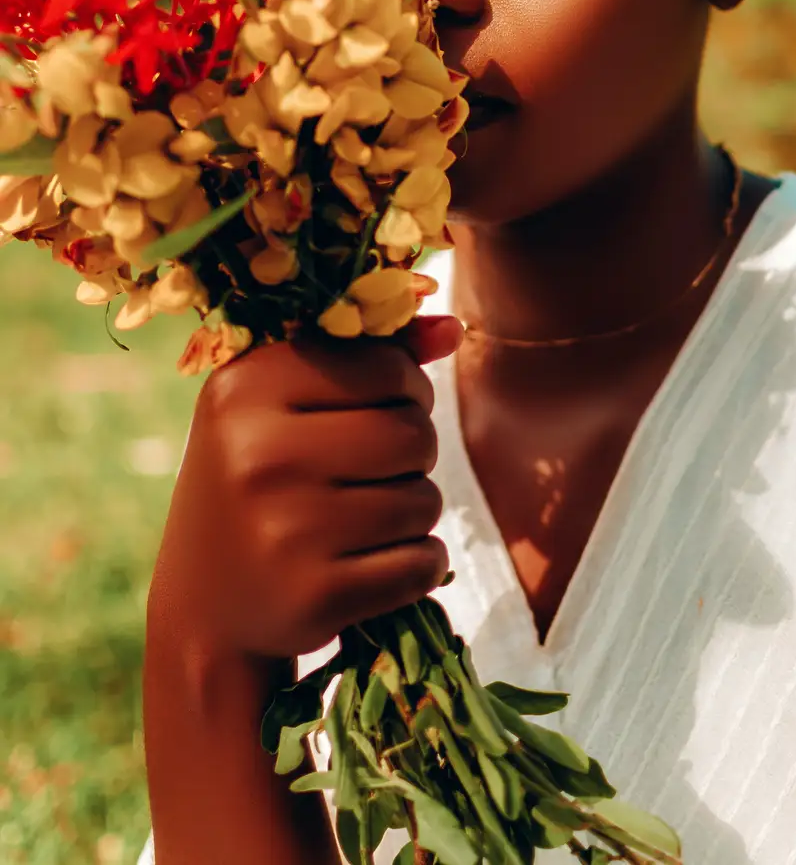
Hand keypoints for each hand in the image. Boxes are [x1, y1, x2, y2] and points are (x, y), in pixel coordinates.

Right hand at [147, 315, 462, 660]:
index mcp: (246, 388)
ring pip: (424, 501)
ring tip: (364, 519)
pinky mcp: (313, 598)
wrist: (204, 606)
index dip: (407, 388)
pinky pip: (422, 564)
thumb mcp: (282, 403)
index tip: (380, 410)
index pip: (388, 366)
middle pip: (413, 433)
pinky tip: (371, 565)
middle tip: (374, 472)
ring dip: (414, 511)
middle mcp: (258, 454)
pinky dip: (416, 564)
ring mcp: (283, 531)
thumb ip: (367, 355)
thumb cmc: (257, 479)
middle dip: (413, 454)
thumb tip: (453, 328)